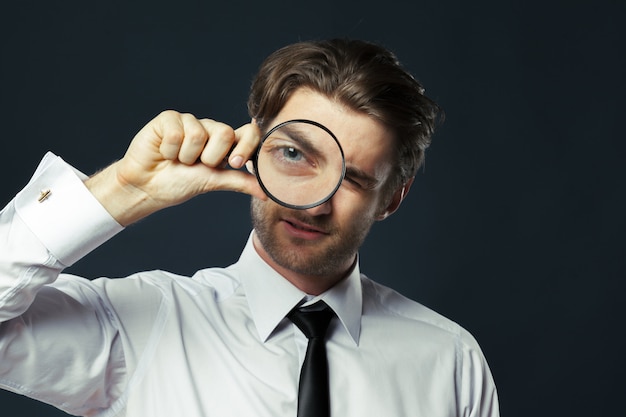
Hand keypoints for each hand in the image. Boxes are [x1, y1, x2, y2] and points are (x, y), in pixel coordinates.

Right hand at [86, 111, 264, 224]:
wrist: (147, 186)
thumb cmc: (179, 183)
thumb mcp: (213, 182)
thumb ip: (240, 181)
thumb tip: (266, 191)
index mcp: (225, 143)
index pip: (248, 133)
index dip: (246, 146)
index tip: (234, 163)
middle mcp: (210, 129)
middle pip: (225, 134)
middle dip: (209, 158)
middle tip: (195, 165)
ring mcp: (190, 121)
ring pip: (199, 135)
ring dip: (186, 156)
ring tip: (177, 159)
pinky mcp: (169, 118)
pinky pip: (177, 133)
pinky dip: (169, 150)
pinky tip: (164, 152)